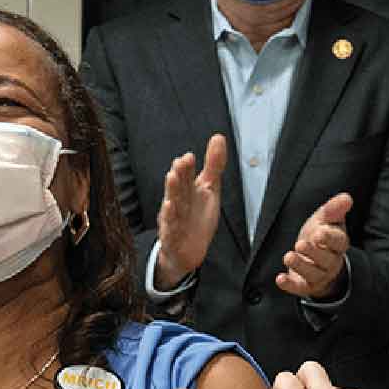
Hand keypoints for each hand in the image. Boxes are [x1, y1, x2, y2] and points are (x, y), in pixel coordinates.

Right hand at [155, 134, 225, 289]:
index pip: (187, 177)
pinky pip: (170, 227)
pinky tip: (170, 207)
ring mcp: (173, 219)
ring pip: (172, 203)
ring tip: (171, 177)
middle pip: (178, 187)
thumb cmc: (196, 216)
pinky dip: (169, 218)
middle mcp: (178, 202)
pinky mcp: (173, 237)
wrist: (187, 251)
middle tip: (180, 162)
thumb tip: (218, 137)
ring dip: (172, 191)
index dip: (187, 167)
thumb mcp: (209, 189)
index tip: (189, 156)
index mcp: (187, 191)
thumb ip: (213, 165)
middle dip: (179, 175)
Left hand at [275, 193, 351, 298]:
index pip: (338, 242)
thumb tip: (346, 198)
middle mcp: (331, 261)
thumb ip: (334, 209)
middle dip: (313, 252)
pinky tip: (280, 279)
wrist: (314, 258)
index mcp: (338, 244)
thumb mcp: (326, 220)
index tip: (320, 232)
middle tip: (300, 244)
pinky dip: (289, 285)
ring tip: (289, 256)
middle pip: (325, 260)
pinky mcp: (306, 286)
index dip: (329, 238)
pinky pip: (299, 288)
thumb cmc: (320, 236)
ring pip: (313, 274)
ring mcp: (319, 275)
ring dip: (301, 266)